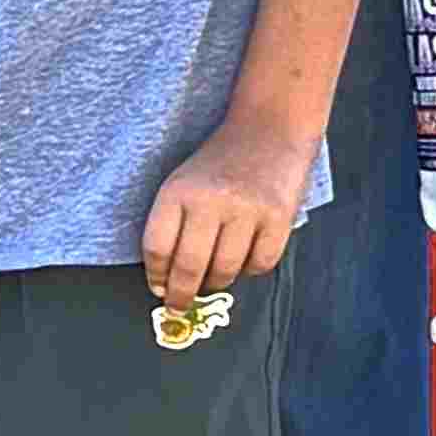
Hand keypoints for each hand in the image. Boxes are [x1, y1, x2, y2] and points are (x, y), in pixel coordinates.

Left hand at [142, 114, 309, 308]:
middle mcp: (211, 201)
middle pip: (189, 266)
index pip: (157, 246)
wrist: (269, 130)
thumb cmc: (219, 162)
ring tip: (210, 282)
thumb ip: (173, 222)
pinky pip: (260, 264)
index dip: (155, 275)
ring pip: (225, 270)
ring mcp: (248, 210)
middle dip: (181, 294)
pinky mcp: (280, 218)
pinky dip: (249, 271)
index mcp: (178, 190)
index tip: (157, 288)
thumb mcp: (183, 181)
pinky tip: (242, 263)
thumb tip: (166, 277)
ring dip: (215, 284)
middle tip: (178, 304)